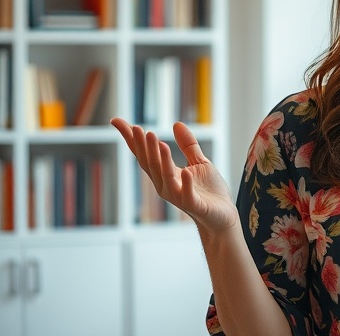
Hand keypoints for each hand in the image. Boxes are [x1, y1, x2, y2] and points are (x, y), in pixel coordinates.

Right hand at [111, 118, 238, 233]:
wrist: (222, 217)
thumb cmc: (209, 191)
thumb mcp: (200, 162)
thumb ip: (188, 145)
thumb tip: (176, 124)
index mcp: (166, 175)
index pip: (144, 155)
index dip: (131, 139)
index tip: (117, 121)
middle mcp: (166, 185)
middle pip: (151, 164)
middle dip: (145, 147)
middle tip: (140, 129)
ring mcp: (179, 196)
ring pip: (165, 176)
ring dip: (161, 159)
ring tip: (157, 140)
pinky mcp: (194, 204)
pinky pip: (187, 193)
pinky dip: (186, 183)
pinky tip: (186, 171)